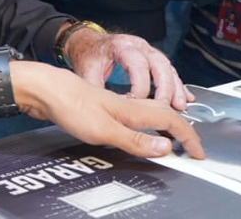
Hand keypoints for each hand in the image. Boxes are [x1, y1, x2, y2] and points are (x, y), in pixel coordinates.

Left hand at [14, 63, 202, 159]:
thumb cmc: (67, 104)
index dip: (188, 137)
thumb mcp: (102, 130)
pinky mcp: (102, 105)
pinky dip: (146, 121)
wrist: (41, 87)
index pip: (171, 120)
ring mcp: (114, 102)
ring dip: (167, 122)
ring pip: (150, 110)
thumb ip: (135, 140)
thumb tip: (166, 148)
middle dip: (183, 129)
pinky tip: (138, 126)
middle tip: (192, 147)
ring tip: (174, 137)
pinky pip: (134, 112)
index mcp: (132, 108)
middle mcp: (127, 102)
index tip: (199, 154)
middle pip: (164, 112)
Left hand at [63, 28, 191, 110]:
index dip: (140, 86)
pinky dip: (178, 86)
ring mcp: (148, 51)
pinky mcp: (153, 59)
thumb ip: (96, 88)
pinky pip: (171, 71)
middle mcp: (138, 46)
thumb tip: (105, 109)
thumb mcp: (86, 70)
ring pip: (168, 67)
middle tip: (168, 107)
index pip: (137, 64)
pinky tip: (185, 98)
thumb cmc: (89, 55)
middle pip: (159, 64)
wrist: (88, 43)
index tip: (137, 103)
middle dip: (165, 87)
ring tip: (180, 106)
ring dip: (176, 88)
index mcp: (121, 46)